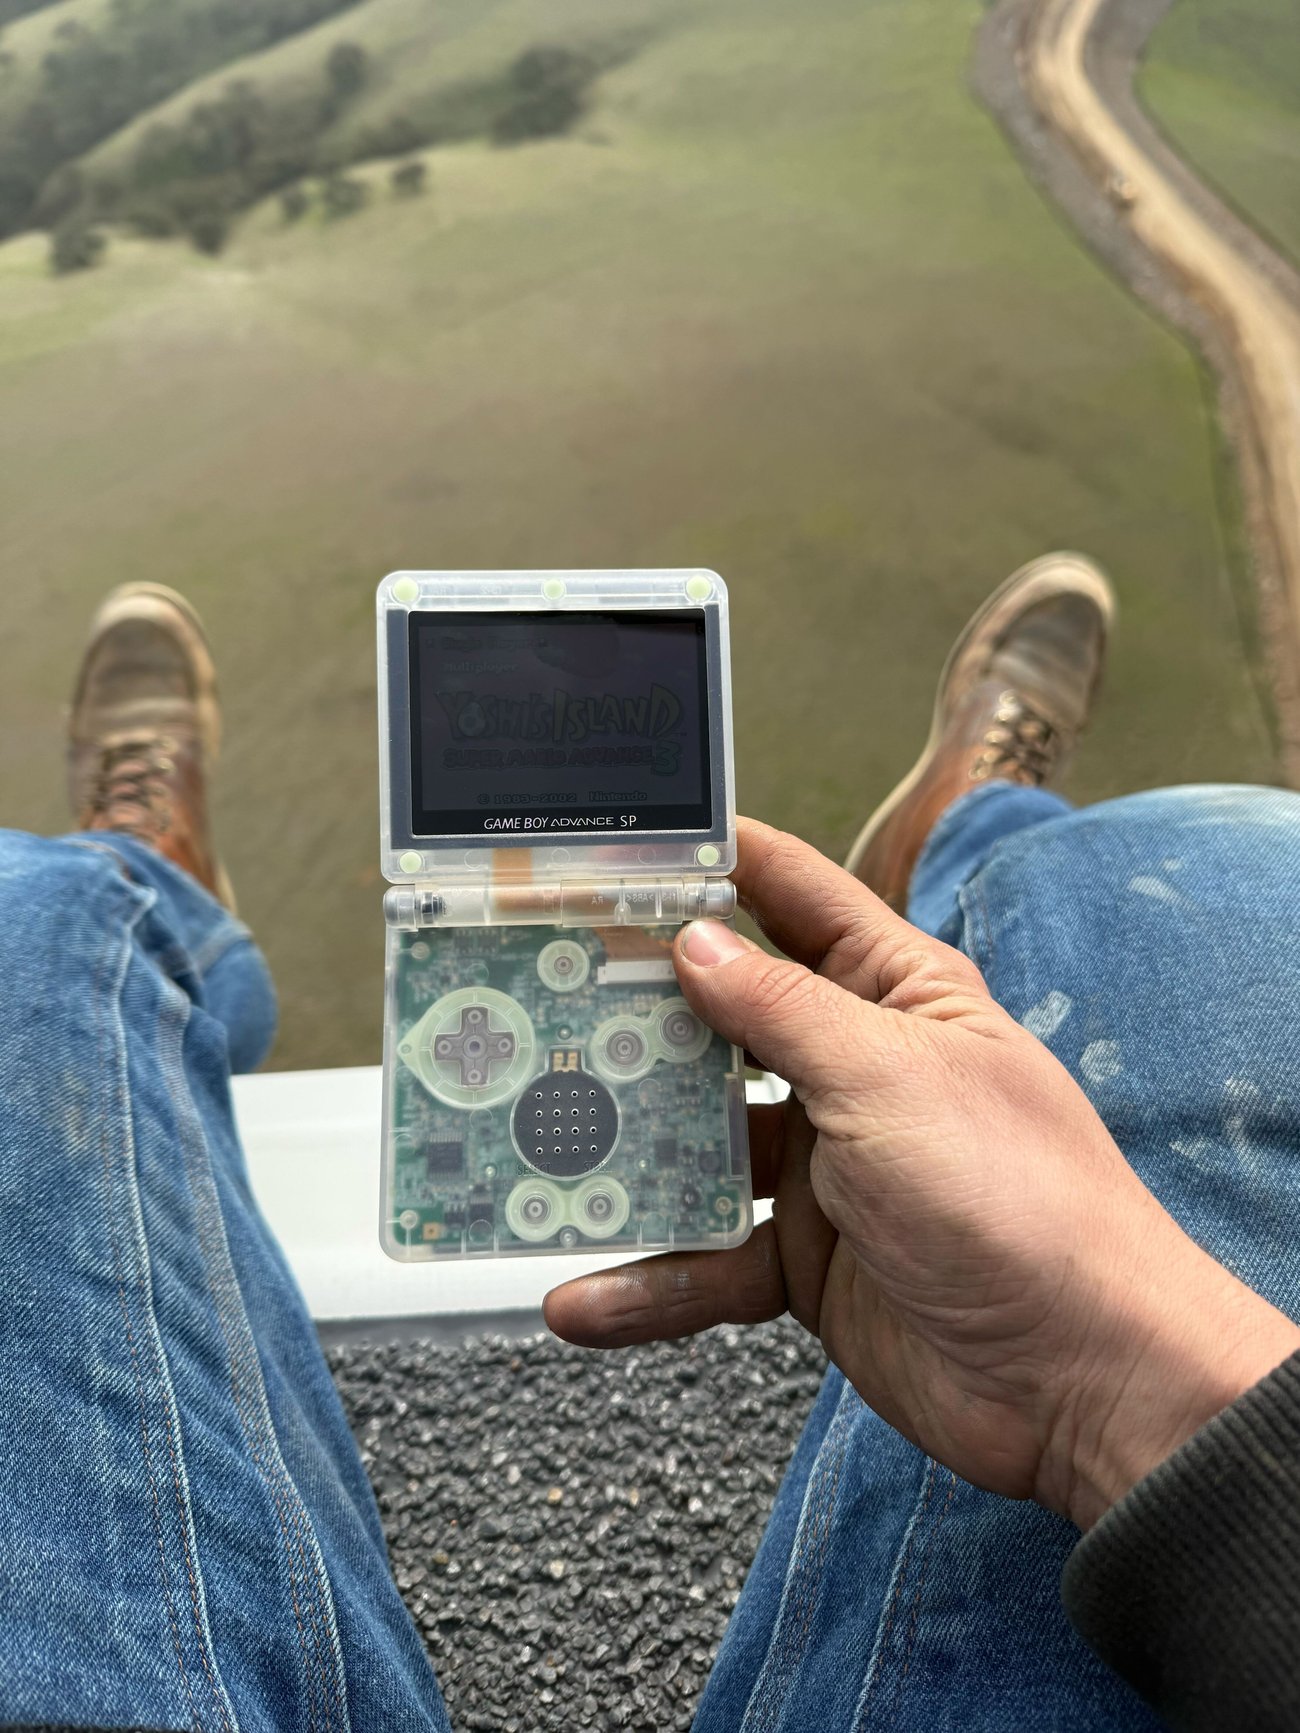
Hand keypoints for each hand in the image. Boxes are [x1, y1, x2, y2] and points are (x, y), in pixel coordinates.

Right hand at [544, 818, 1299, 1527]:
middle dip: (639, 1015)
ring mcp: (827, 1169)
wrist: (1082, 1380)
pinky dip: (652, 1279)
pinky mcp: (806, 1261)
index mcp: (897, 996)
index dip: (722, 864)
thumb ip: (781, 1010)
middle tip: (543, 994)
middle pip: (726, 1022)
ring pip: (701, 1145)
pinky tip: (585, 1294)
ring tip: (538, 1152)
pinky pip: (709, 1259)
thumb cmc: (1020, 1200)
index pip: (799, 899)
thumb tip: (694, 942)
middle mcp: (854, 1071)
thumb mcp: (888, 1077)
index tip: (630, 847)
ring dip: (628, 1156)